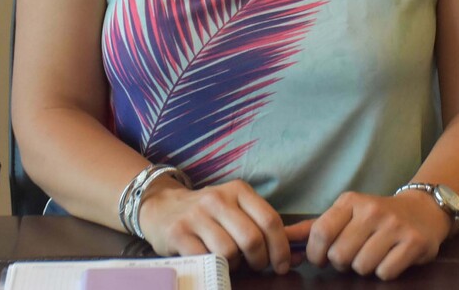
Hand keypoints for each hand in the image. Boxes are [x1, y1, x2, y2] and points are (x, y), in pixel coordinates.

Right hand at [137, 179, 291, 273]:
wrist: (161, 207)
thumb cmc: (208, 213)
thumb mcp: (236, 210)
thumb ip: (263, 228)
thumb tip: (297, 256)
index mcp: (238, 190)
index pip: (270, 220)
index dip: (281, 248)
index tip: (282, 265)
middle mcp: (218, 199)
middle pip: (252, 238)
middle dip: (259, 260)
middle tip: (256, 266)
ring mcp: (196, 215)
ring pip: (229, 251)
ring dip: (235, 265)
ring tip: (231, 261)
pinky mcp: (179, 233)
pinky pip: (206, 258)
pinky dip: (214, 267)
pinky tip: (213, 261)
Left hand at [297, 190, 452, 279]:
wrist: (422, 211)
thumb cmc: (376, 217)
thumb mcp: (346, 214)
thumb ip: (313, 227)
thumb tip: (281, 235)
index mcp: (350, 201)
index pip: (320, 232)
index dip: (316, 253)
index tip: (321, 259)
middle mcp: (372, 210)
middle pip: (339, 255)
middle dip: (342, 263)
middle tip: (354, 255)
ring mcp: (394, 226)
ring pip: (361, 266)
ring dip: (364, 268)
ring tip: (374, 254)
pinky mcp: (413, 242)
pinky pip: (385, 273)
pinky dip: (384, 272)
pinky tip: (391, 258)